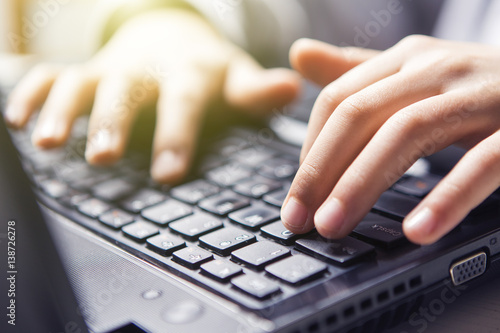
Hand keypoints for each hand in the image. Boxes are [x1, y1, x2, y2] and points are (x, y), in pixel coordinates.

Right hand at [5, 9, 299, 182]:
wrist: (172, 36)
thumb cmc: (207, 70)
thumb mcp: (236, 77)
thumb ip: (258, 90)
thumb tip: (291, 87)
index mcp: (188, 74)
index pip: (184, 104)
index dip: (176, 136)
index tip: (168, 173)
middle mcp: (146, 71)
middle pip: (127, 94)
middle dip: (111, 123)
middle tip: (101, 156)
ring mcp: (111, 70)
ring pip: (81, 84)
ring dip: (61, 110)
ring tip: (43, 140)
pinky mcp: (85, 72)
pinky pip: (53, 76)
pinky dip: (32, 93)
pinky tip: (16, 119)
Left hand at [282, 36, 499, 244]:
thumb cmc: (473, 88)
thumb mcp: (413, 76)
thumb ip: (357, 72)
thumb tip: (299, 54)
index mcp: (405, 59)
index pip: (337, 100)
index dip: (309, 151)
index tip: (295, 197)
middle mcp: (436, 68)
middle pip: (359, 114)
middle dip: (320, 171)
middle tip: (298, 220)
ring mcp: (479, 93)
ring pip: (407, 133)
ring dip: (361, 184)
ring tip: (333, 225)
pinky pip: (482, 163)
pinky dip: (447, 197)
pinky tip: (417, 230)